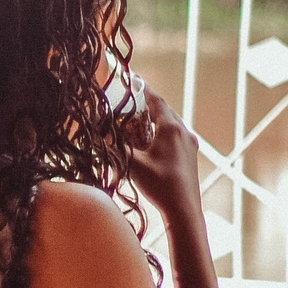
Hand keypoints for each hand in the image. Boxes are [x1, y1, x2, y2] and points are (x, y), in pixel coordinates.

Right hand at [119, 80, 201, 215]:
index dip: (142, 89)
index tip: (132, 79)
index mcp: (171, 129)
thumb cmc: (160, 184)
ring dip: (154, 119)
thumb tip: (98, 134)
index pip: (156, 100)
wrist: (184, 208)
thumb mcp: (132, 164)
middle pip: (164, 110)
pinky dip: (161, 131)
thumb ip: (115, 147)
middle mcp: (183, 132)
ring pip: (170, 123)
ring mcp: (189, 144)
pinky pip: (174, 135)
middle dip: (147, 103)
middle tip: (130, 100)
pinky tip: (151, 142)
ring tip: (138, 120)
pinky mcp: (190, 156)